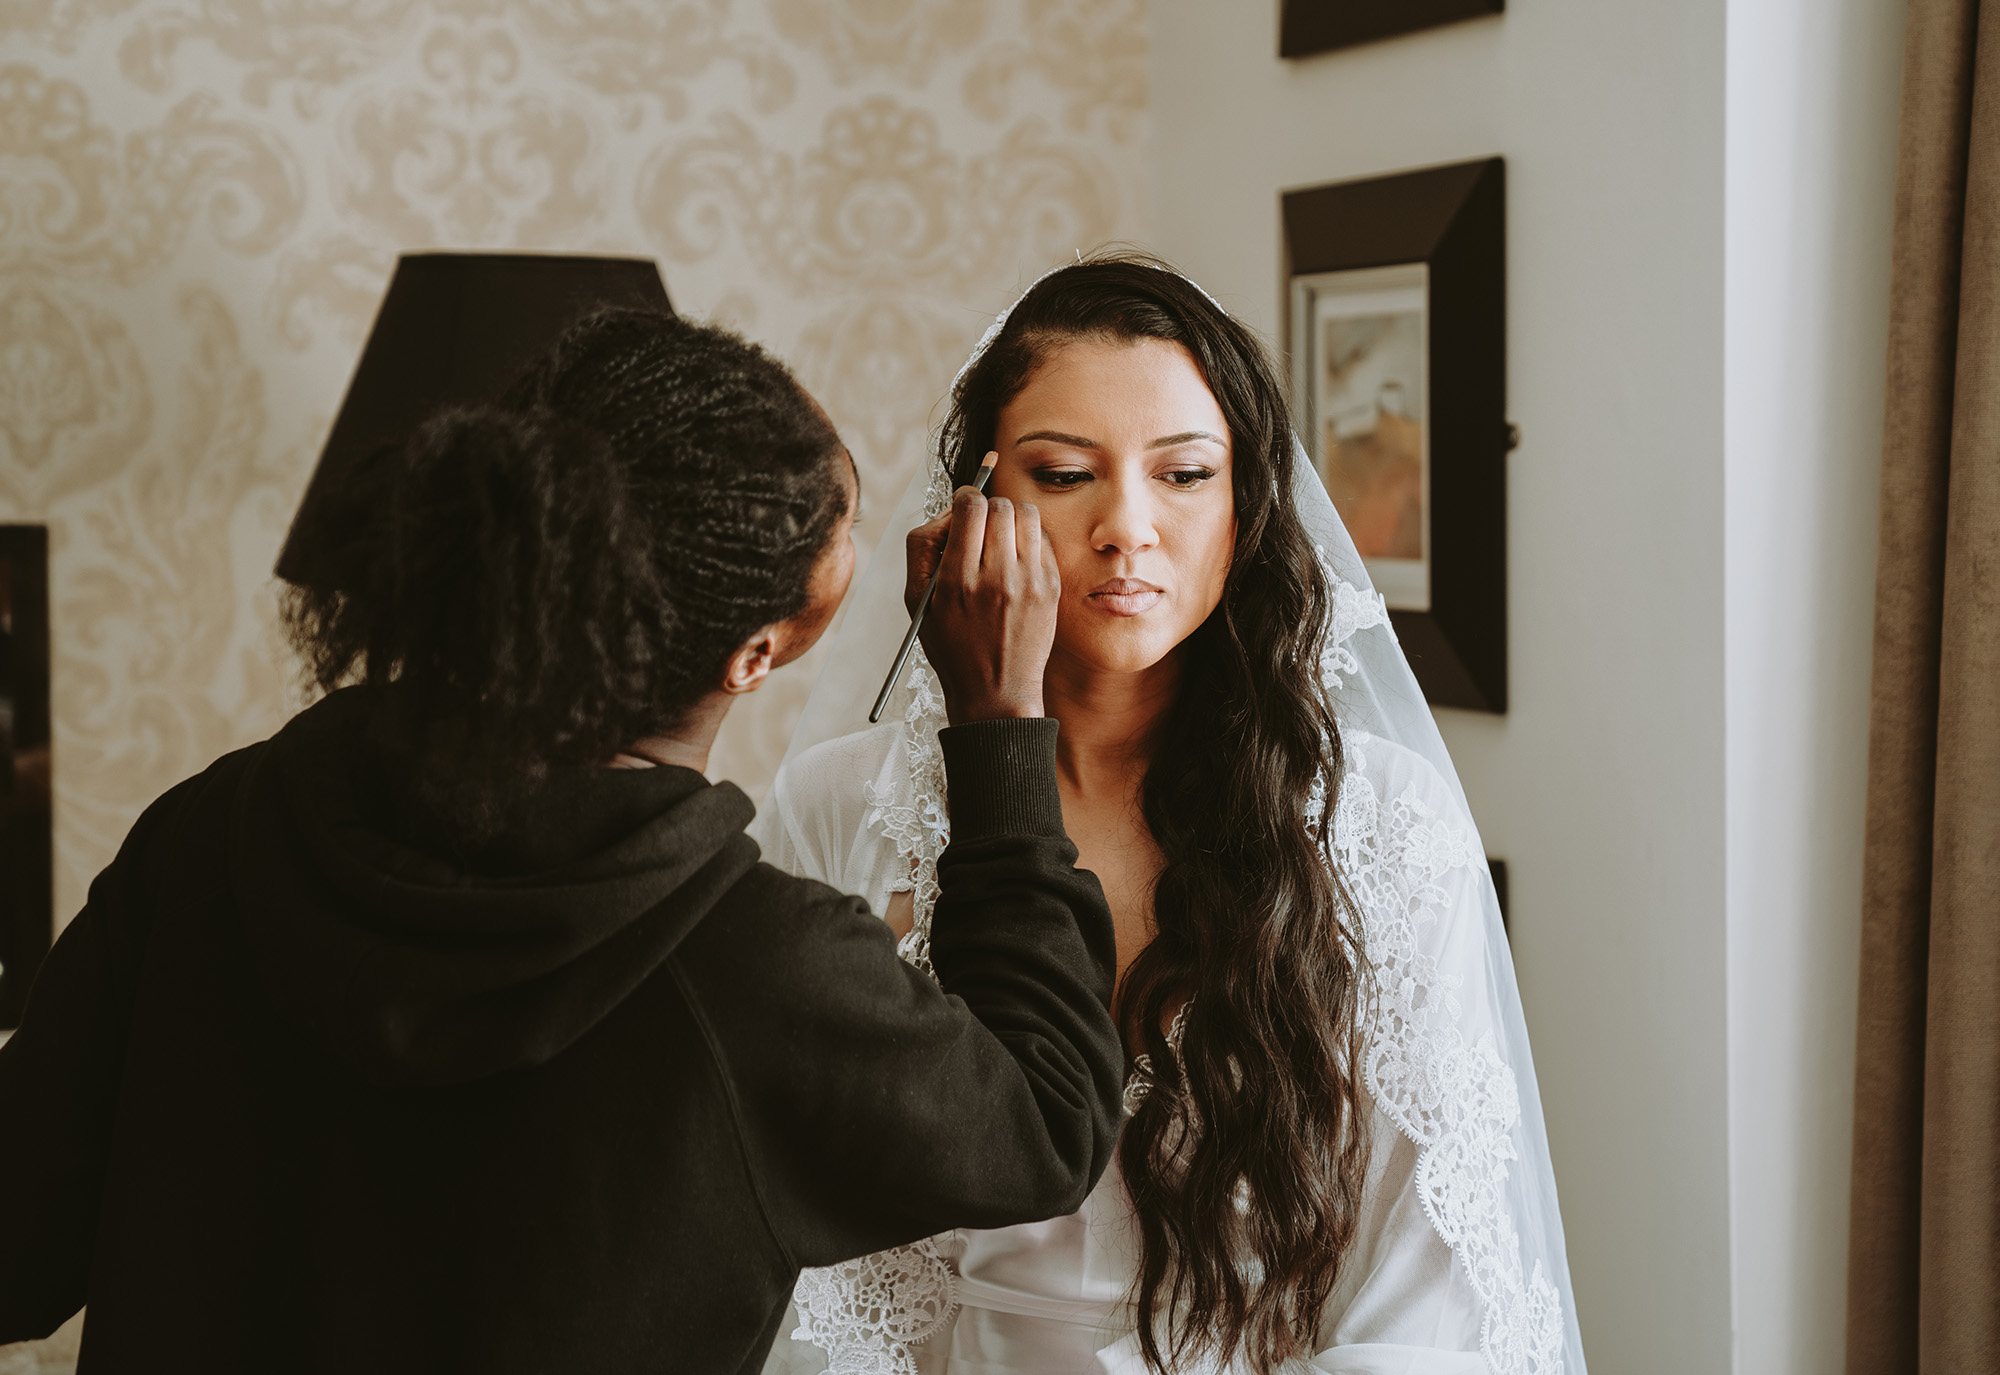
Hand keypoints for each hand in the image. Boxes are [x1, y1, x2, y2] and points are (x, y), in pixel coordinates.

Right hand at [904, 478, 1060, 722]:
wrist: (996, 691)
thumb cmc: (952, 645)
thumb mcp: (917, 601)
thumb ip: (923, 547)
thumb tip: (948, 511)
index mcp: (958, 581)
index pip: (969, 508)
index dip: (964, 498)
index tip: (962, 506)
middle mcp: (997, 579)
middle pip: (999, 506)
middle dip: (987, 508)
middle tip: (980, 528)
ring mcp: (1029, 583)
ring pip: (1026, 515)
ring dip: (1011, 517)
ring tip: (1000, 538)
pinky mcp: (1051, 588)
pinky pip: (1043, 538)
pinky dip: (1028, 539)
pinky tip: (1016, 559)